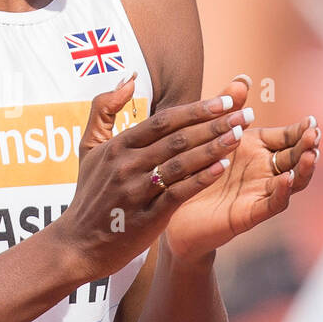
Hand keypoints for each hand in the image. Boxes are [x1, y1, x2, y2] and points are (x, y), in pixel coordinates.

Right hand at [51, 73, 255, 281]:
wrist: (77, 244)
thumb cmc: (88, 194)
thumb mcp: (88, 148)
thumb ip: (103, 109)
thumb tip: (128, 77)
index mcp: (116, 147)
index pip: (162, 121)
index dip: (195, 110)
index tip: (224, 100)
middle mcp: (126, 165)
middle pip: (177, 139)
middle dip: (214, 124)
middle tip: (244, 113)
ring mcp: (136, 191)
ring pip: (181, 164)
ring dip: (213, 148)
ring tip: (239, 135)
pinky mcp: (146, 217)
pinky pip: (178, 193)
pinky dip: (200, 179)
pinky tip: (222, 168)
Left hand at [165, 76, 320, 263]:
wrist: (171, 207)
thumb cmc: (192, 168)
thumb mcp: (210, 135)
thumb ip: (228, 108)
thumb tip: (243, 78)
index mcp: (258, 149)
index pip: (288, 137)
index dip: (301, 130)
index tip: (312, 120)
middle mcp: (264, 170)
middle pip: (295, 156)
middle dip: (308, 145)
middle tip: (315, 134)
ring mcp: (260, 192)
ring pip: (292, 181)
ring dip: (303, 168)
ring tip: (310, 154)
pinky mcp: (249, 213)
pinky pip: (271, 203)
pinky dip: (281, 192)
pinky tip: (286, 180)